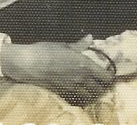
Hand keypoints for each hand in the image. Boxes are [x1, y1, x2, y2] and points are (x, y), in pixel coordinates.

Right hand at [0, 37, 114, 104]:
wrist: (28, 64)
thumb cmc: (45, 51)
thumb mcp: (63, 46)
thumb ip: (80, 45)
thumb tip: (90, 37)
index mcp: (85, 65)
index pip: (106, 77)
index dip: (109, 76)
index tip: (106, 74)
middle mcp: (82, 79)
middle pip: (99, 89)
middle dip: (101, 87)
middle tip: (98, 82)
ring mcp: (73, 88)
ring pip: (89, 97)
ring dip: (91, 94)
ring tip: (89, 89)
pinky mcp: (63, 94)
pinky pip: (77, 99)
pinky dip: (80, 97)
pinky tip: (76, 92)